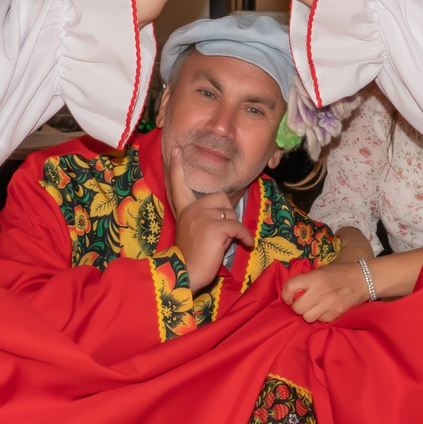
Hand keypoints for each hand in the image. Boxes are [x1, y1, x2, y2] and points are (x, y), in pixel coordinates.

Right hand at [166, 149, 252, 292]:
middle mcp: (192, 210)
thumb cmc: (191, 259)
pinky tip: (246, 245)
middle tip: (222, 235)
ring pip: (231, 214)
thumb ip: (205, 221)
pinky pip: (238, 227)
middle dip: (228, 215)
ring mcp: (202, 217)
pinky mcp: (215, 227)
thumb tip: (226, 220)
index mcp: (185, 210)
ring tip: (225, 244)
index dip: (178, 168)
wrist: (183, 274)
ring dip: (234, 230)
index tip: (176, 149)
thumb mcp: (194, 233)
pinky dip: (245, 237)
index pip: (179, 185)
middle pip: (221, 199)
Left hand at [282, 259, 370, 321]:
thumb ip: (306, 280)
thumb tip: (290, 292)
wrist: (363, 279)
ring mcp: (329, 304)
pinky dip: (320, 316)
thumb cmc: (339, 273)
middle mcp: (320, 291)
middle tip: (302, 302)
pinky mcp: (336, 313)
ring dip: (308, 313)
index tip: (287, 297)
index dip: (285, 294)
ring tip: (313, 307)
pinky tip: (325, 309)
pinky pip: (321, 320)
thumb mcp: (320, 271)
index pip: (291, 286)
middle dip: (297, 306)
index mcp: (315, 277)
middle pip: (297, 307)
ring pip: (307, 317)